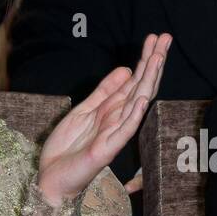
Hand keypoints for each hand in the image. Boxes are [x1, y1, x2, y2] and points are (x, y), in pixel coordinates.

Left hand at [36, 32, 170, 205]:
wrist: (50, 178)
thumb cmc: (67, 149)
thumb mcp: (83, 110)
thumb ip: (105, 92)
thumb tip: (126, 69)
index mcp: (113, 110)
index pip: (134, 80)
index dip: (145, 59)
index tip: (155, 38)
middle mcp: (118, 119)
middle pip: (141, 86)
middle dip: (153, 62)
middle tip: (165, 38)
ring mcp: (115, 134)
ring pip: (137, 103)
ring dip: (148, 80)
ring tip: (158, 58)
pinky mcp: (107, 149)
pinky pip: (124, 130)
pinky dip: (134, 114)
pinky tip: (142, 97)